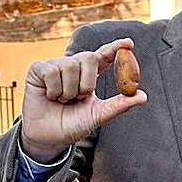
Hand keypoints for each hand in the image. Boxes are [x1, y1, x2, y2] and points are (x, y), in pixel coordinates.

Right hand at [20, 38, 146, 160]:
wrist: (49, 138)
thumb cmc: (72, 125)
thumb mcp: (98, 115)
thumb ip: (119, 105)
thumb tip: (143, 96)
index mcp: (89, 75)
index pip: (103, 56)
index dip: (115, 48)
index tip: (129, 43)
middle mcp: (73, 66)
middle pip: (88, 57)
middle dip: (87, 82)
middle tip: (78, 98)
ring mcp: (55, 66)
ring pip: (69, 66)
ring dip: (68, 91)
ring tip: (62, 100)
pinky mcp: (38, 69)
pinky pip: (52, 71)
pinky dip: (53, 89)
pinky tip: (49, 96)